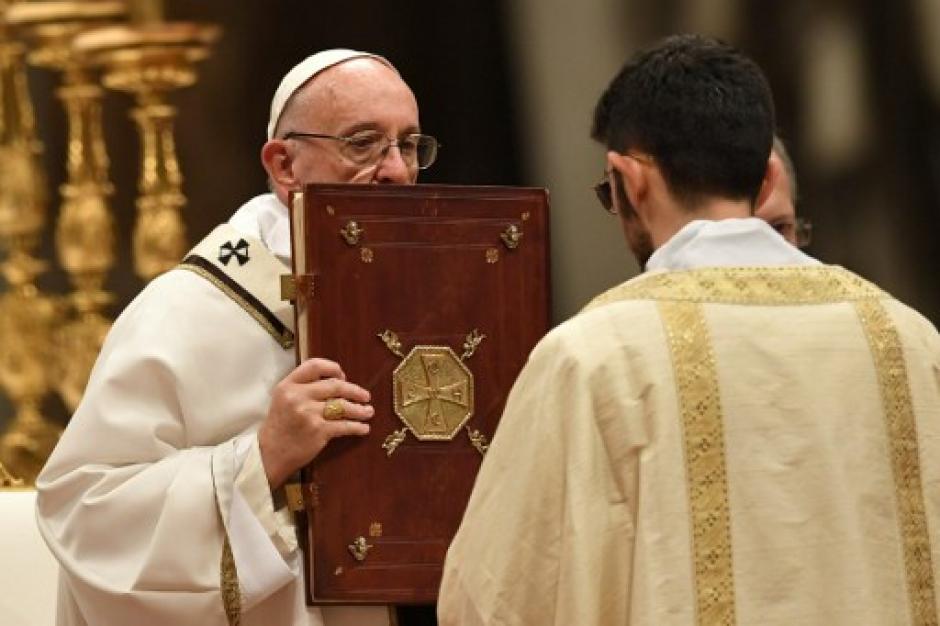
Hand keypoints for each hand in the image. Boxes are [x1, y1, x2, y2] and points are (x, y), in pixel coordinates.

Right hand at [259, 358, 373, 489]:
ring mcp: (309, 413)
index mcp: (288, 385)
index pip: (315, 366)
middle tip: (365, 395)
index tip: (343, 376)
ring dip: (360, 409)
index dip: (333, 368)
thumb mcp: (283, 399)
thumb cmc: (279, 427)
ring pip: (343, 406)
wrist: (269, 454)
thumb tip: (336, 381)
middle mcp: (298, 396)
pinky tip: (364, 428)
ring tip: (369, 411)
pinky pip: (344, 426)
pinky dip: (357, 427)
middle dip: (355, 390)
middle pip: (335, 385)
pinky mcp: (318, 431)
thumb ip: (303, 388)